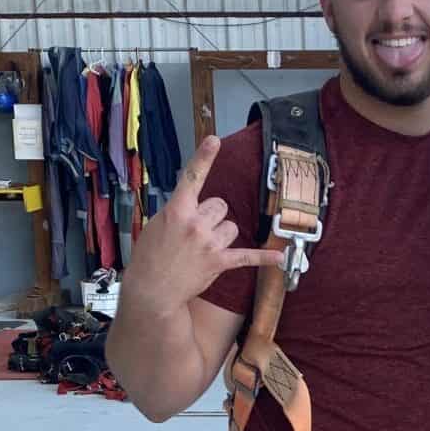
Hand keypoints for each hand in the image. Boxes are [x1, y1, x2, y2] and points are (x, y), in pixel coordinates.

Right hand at [120, 135, 281, 315]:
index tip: (215, 140)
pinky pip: (247, 256)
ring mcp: (209, 243)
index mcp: (177, 210)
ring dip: (222, 235)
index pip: (192, 178)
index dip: (204, 157)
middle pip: (220, 205)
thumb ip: (178, 212)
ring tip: (205, 249)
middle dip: (212, 216)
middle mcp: (195, 223)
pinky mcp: (219, 262)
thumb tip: (195, 208)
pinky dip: (263, 258)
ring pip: (231, 227)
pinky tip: (279, 258)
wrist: (151, 289)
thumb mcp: (157, 225)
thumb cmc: (150, 257)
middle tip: (196, 233)